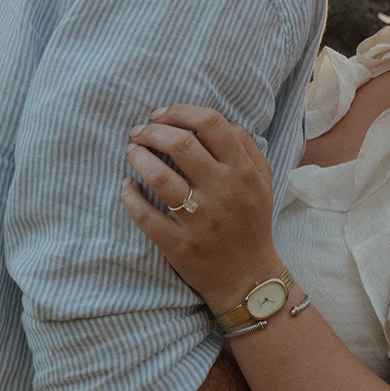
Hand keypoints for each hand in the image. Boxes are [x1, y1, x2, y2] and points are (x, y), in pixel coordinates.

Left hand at [122, 105, 283, 315]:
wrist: (249, 279)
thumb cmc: (252, 223)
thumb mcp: (263, 181)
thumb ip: (246, 146)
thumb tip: (215, 121)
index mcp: (243, 171)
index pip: (210, 123)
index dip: (180, 111)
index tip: (160, 114)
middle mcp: (223, 191)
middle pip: (180, 143)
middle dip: (151, 131)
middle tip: (138, 132)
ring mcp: (200, 219)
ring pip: (159, 175)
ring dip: (137, 157)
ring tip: (131, 152)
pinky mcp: (179, 244)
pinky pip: (145, 215)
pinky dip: (129, 196)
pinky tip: (126, 187)